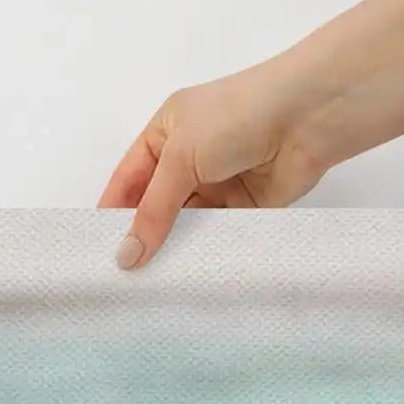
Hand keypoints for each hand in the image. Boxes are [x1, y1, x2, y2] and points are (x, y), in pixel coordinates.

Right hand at [98, 65, 327, 270]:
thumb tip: (126, 256)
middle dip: (141, 238)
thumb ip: (153, 210)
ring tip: (149, 286)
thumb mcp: (181, 157)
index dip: (112, 213)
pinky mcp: (243, 210)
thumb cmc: (237, 117)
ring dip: (172, 251)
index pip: (128, 179)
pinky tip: (187, 278)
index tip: (99, 251)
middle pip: (155, 207)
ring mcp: (216, 186)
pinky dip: (203, 255)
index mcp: (165, 133)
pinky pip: (215, 238)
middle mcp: (188, 160)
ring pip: (185, 227)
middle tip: (121, 280)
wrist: (305, 119)